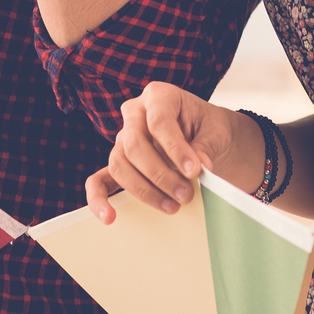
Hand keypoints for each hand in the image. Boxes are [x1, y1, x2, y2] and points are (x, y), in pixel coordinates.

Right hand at [84, 84, 239, 222]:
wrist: (205, 135)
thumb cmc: (208, 129)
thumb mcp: (215, 131)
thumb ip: (206, 146)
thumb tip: (200, 167)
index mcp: (159, 96)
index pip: (159, 121)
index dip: (175, 148)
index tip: (195, 171)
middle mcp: (134, 114)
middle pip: (134, 145)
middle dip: (160, 175)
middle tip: (185, 195)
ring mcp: (122, 138)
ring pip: (119, 164)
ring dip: (144, 190)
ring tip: (172, 206)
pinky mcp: (119, 163)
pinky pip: (98, 180)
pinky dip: (98, 199)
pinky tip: (109, 217)